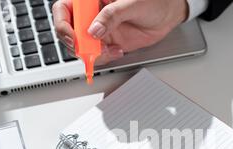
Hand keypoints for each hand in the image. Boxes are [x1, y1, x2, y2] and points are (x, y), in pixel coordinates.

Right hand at [53, 0, 188, 64]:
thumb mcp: (131, 3)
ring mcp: (100, 30)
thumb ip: (111, 15)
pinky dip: (104, 58)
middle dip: (77, 43)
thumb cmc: (153, 0)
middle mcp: (92, 14)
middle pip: (69, 31)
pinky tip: (118, 51)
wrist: (168, 13)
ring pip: (82, 46)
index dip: (63, 24)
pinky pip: (98, 55)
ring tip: (109, 50)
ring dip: (92, 53)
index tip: (74, 37)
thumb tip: (94, 30)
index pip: (64, 9)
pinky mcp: (109, 43)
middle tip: (90, 49)